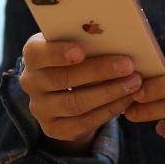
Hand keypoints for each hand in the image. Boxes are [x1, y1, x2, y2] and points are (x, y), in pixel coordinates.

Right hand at [19, 32, 141, 153]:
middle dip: (99, 72)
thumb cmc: (80, 58)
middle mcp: (31, 82)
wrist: (67, 91)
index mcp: (34, 55)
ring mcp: (40, 108)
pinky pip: (84, 122)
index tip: (80, 51)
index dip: (56, 53)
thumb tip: (120, 34)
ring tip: (134, 83)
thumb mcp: (79, 44)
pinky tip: (127, 99)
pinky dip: (109, 110)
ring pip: (75, 103)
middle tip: (128, 65)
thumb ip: (90, 40)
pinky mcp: (54, 129)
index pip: (36, 53)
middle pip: (62, 79)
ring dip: (109, 93)